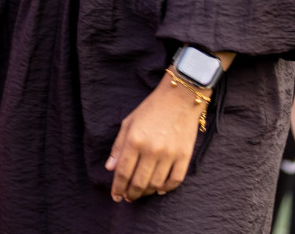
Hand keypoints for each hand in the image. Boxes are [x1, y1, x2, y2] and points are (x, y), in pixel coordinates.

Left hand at [105, 75, 204, 202]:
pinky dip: (166, 188)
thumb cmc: (151, 108)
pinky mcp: (185, 155)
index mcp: (135, 140)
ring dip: (146, 192)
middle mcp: (151, 149)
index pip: (123, 172)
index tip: (115, 196)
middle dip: (131, 194)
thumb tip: (110, 168)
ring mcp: (169, 153)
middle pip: (138, 182)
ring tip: (141, 193)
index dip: (117, 188)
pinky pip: (175, 180)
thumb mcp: (129, 122)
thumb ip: (118, 146)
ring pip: (155, 184)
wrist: (181, 96)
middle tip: (128, 197)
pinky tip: (159, 189)